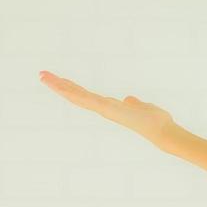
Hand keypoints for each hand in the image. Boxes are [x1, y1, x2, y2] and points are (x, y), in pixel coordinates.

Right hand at [38, 70, 177, 143]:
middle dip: (60, 85)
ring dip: (60, 86)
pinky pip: (86, 99)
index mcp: (111, 107)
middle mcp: (105, 109)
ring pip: (78, 96)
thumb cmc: (157, 122)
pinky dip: (72, 92)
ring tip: (44, 76)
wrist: (163, 132)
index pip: (88, 96)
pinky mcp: (107, 110)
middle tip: (43, 75)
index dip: (73, 88)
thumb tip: (129, 99)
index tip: (61, 80)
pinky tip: (59, 85)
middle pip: (78, 95)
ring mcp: (104, 110)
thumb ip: (134, 104)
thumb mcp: (143, 107)